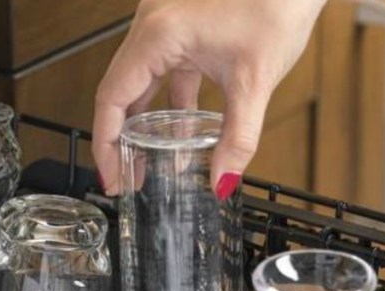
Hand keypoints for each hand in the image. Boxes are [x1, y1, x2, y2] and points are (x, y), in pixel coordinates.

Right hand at [92, 0, 326, 197]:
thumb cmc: (279, 3)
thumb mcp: (255, 81)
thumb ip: (237, 138)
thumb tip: (222, 179)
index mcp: (158, 34)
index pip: (112, 98)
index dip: (106, 144)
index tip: (112, 176)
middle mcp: (152, 23)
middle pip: (119, 91)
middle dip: (120, 139)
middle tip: (125, 177)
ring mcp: (165, 21)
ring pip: (140, 80)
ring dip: (143, 121)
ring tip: (147, 159)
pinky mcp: (183, 24)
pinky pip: (163, 67)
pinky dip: (168, 100)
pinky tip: (181, 128)